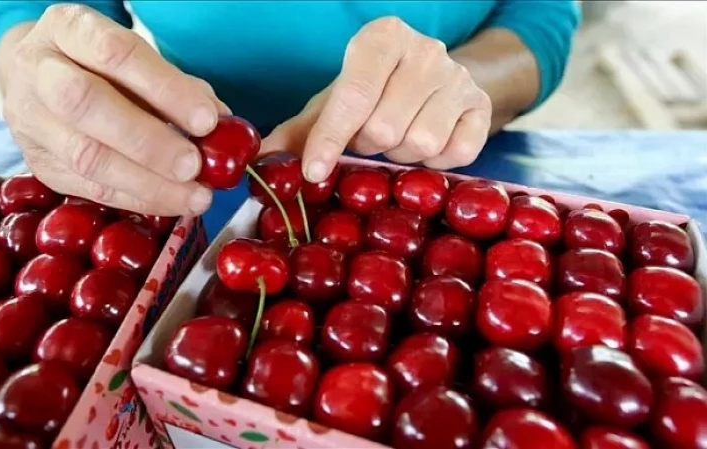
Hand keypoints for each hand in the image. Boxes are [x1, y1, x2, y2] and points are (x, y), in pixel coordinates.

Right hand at [1, 5, 229, 215]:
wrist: (39, 78)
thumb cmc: (101, 66)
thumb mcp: (137, 60)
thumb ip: (178, 87)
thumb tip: (223, 126)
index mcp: (66, 29)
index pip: (115, 54)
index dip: (164, 88)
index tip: (206, 119)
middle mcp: (37, 71)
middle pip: (85, 104)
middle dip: (148, 141)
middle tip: (193, 165)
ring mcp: (30, 120)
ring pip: (85, 156)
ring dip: (148, 183)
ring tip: (194, 195)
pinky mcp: (39, 163)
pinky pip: (88, 188)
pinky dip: (137, 199)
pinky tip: (171, 202)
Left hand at [261, 17, 491, 182]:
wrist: (431, 82)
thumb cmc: (373, 93)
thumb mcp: (333, 104)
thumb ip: (299, 131)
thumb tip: (260, 161)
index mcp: (382, 38)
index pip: (352, 96)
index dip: (330, 139)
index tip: (313, 171)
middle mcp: (425, 51)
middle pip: (386, 127)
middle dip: (371, 144)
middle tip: (371, 136)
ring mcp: (459, 78)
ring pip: (421, 143)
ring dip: (402, 154)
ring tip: (398, 138)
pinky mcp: (482, 108)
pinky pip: (455, 153)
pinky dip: (435, 162)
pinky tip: (426, 144)